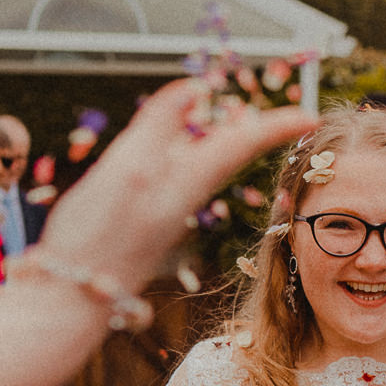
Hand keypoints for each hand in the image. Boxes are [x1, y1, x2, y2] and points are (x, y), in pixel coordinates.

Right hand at [32, 80, 316, 300]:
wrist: (72, 298)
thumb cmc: (97, 236)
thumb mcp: (131, 168)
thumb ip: (160, 126)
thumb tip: (195, 88)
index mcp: (187, 180)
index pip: (242, 144)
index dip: (275, 126)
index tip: (313, 116)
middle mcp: (183, 193)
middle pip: (226, 151)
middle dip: (250, 129)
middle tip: (276, 110)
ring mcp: (165, 207)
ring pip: (202, 163)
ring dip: (220, 137)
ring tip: (234, 115)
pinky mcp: (146, 217)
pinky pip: (179, 175)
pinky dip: (188, 152)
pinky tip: (180, 145)